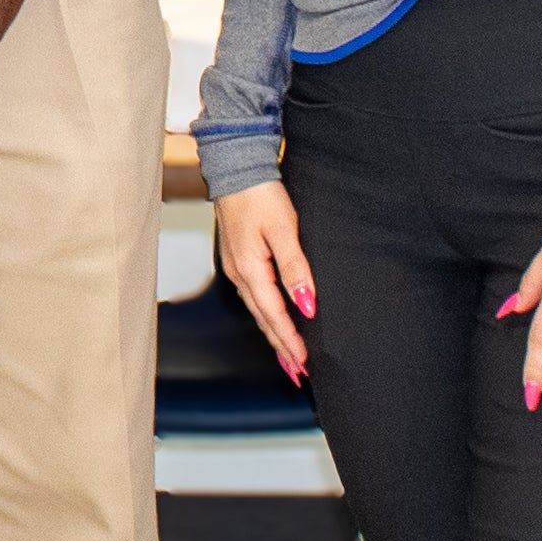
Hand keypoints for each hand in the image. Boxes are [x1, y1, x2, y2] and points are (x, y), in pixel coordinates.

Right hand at [211, 182, 316, 383]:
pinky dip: (266, 315)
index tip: (304, 363)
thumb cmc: (260, 194)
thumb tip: (306, 303)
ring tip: (287, 357)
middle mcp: (239, 273)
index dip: (290, 340)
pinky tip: (272, 319)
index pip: (273, 314)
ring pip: (257, 310)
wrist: (236, 167)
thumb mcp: (284, 229)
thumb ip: (296, 268)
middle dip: (280, 348)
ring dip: (273, 334)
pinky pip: (254, 296)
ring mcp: (236, 266)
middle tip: (298, 373)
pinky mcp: (238, 258)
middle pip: (263, 319)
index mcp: (250, 269)